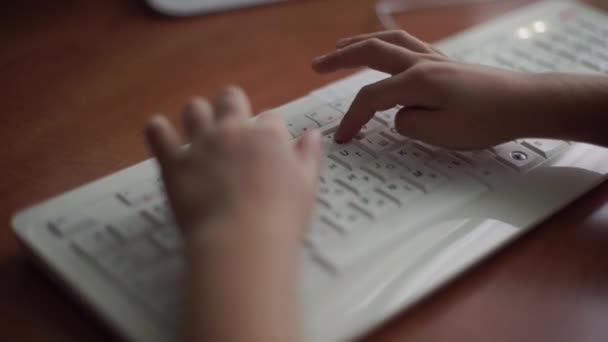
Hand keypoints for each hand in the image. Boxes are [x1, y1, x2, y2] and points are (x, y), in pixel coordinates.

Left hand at [145, 87, 321, 245]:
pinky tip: (159, 131)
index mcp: (268, 135)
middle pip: (230, 98)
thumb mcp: (307, 186)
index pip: (270, 117)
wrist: (242, 240)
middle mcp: (233, 130)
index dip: (269, 130)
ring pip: (194, 108)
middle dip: (232, 105)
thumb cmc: (281, 217)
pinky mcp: (174, 162)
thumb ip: (308, 156)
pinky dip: (158, 130)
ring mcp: (201, 144)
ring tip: (199, 130)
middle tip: (231, 125)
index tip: (268, 146)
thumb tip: (312, 134)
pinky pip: (158, 134)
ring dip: (197, 115)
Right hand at [312, 30, 547, 149]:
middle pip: (372, 53)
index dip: (351, 119)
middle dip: (340, 59)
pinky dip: (387, 45)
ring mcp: (434, 59)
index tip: (342, 139)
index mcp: (416, 81)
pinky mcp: (445, 64)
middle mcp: (422, 63)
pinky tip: (385, 51)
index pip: (371, 97)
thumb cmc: (486, 121)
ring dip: (361, 43)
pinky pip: (408, 45)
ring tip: (341, 45)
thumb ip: (408, 124)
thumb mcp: (441, 133)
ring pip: (390, 42)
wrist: (525, 104)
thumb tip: (399, 116)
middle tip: (316, 64)